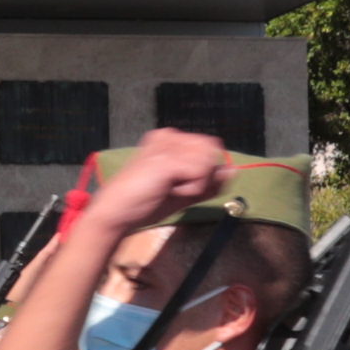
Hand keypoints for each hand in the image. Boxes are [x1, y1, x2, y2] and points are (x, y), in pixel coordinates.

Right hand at [84, 129, 232, 234]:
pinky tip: (169, 191)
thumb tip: (234, 170)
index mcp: (169, 139)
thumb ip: (209, 181)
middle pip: (212, 152)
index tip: (180, 187)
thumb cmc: (144, 203)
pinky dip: (192, 189)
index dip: (205, 173)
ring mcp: (167, 145)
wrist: (115, 213)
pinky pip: (202, 172)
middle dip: (202, 177)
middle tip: (175, 189)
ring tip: (170, 189)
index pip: (209, 149)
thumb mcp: (184, 191)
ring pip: (209, 162)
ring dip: (196, 184)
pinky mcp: (168, 159)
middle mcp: (169, 136)